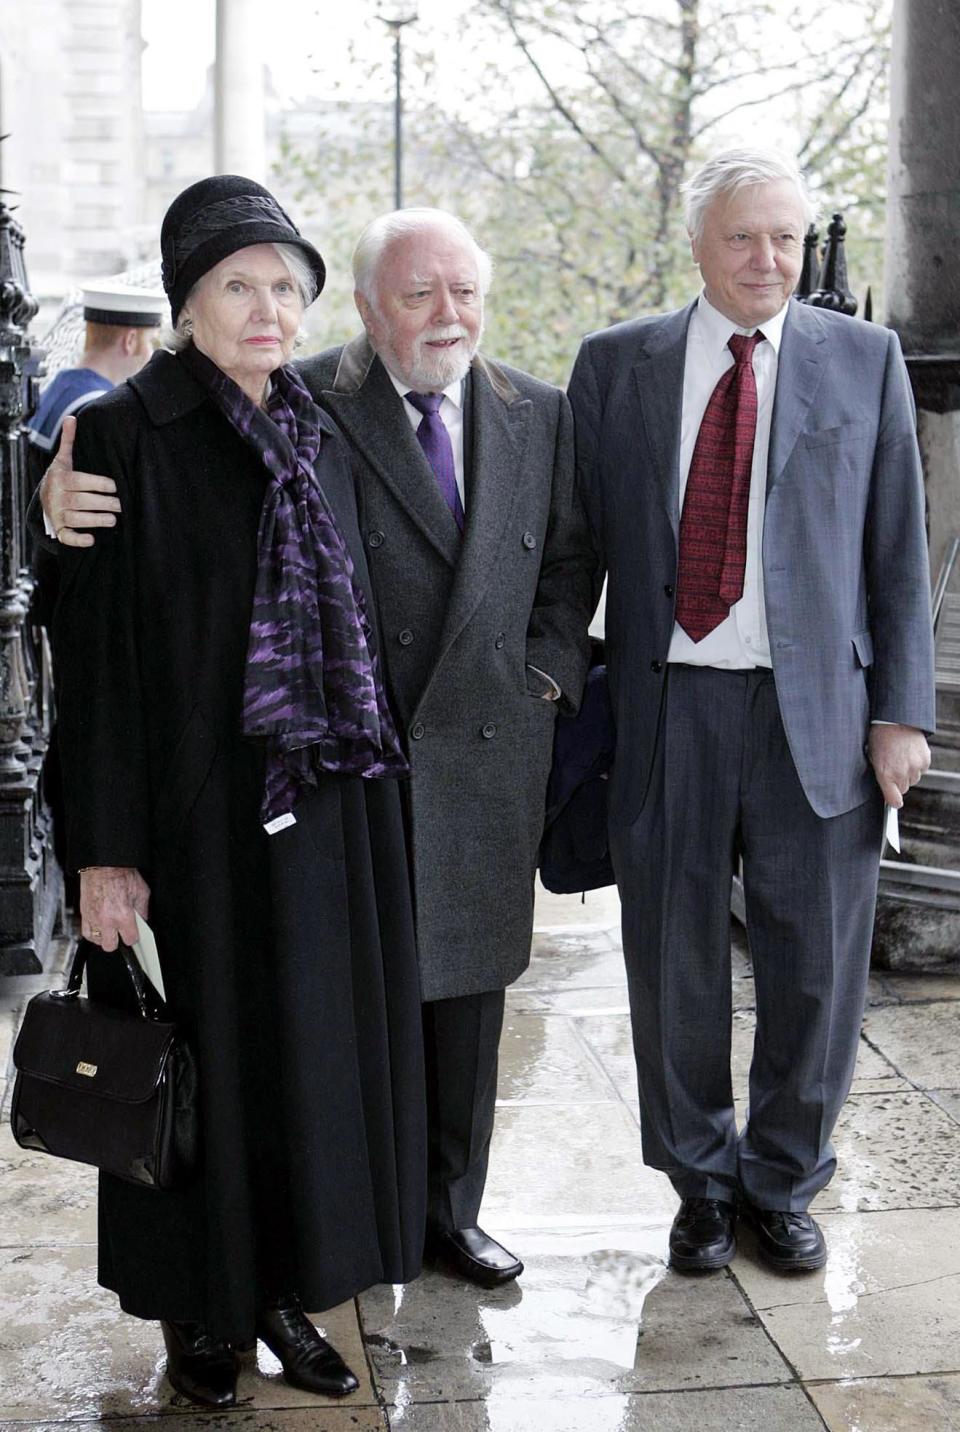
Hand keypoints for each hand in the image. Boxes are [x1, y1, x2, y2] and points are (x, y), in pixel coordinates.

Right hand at [41, 415, 121, 548]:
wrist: (44, 498)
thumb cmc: (61, 477)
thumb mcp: (63, 459)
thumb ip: (69, 441)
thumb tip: (72, 418)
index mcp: (60, 478)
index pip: (80, 481)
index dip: (98, 484)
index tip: (115, 486)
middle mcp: (56, 497)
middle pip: (80, 501)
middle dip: (102, 503)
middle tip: (121, 504)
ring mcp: (57, 514)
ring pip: (76, 519)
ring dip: (95, 520)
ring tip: (113, 519)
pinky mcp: (59, 530)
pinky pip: (67, 537)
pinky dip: (78, 540)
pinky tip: (92, 539)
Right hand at [80, 867, 149, 950]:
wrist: (103, 864)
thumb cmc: (121, 873)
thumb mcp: (141, 891)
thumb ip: (142, 910)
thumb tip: (142, 920)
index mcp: (123, 915)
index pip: (130, 939)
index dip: (133, 936)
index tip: (133, 932)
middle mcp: (106, 919)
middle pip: (111, 946)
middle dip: (118, 940)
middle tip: (121, 931)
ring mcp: (93, 917)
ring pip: (97, 941)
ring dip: (105, 937)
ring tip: (110, 928)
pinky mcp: (84, 913)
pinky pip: (86, 933)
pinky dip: (93, 932)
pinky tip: (100, 927)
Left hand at [868, 724, 930, 807]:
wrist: (895, 720)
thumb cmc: (880, 737)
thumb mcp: (872, 757)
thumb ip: (880, 773)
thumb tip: (885, 785)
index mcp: (885, 774)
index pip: (894, 800)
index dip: (894, 801)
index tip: (893, 800)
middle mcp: (901, 773)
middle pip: (904, 789)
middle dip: (899, 781)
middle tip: (893, 767)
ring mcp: (915, 767)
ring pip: (913, 779)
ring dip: (908, 773)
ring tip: (901, 757)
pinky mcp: (925, 760)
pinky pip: (922, 769)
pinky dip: (917, 764)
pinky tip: (909, 753)